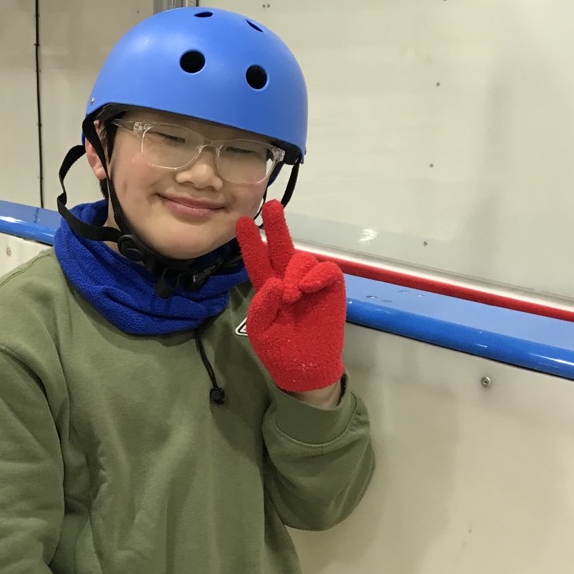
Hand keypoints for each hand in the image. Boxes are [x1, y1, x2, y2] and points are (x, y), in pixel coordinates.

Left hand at [235, 201, 346, 393]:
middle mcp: (288, 280)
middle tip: (273, 205)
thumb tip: (274, 283)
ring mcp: (310, 283)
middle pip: (281, 247)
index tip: (242, 222)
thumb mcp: (261, 331)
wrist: (305, 368)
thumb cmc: (279, 350)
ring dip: (295, 271)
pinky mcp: (330, 289)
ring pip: (303, 259)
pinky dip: (317, 274)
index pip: (257, 261)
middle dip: (277, 226)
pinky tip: (306, 286)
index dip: (251, 243)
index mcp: (267, 288)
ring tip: (291, 295)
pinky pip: (327, 271)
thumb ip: (262, 307)